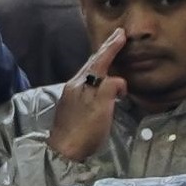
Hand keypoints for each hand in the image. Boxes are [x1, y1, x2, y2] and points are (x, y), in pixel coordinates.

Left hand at [47, 33, 128, 162]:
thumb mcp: (102, 107)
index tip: (121, 34)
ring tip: (111, 53)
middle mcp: (74, 85)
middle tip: (117, 37)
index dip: (111, 47)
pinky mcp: (71, 105)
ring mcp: (71, 95)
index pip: (99, 60)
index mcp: (82, 83)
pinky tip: (101, 80)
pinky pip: (87, 82)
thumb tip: (118, 80)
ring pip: (88, 72)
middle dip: (105, 50)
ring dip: (101, 61)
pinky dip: (97, 75)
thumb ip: (110, 87)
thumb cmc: (85, 130)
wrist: (64, 152)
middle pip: (92, 63)